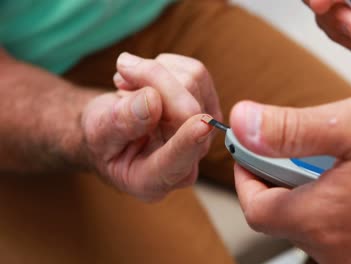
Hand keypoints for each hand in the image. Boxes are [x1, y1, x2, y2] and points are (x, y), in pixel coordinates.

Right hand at [81, 53, 221, 200]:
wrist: (112, 129)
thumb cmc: (102, 137)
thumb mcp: (97, 133)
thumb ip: (119, 123)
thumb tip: (151, 100)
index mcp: (153, 180)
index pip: (176, 160)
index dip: (187, 141)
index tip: (200, 124)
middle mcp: (187, 161)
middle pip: (187, 109)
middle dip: (153, 81)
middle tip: (121, 74)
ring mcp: (203, 135)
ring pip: (193, 83)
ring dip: (157, 73)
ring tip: (130, 86)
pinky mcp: (208, 109)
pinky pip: (196, 73)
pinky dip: (168, 67)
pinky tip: (148, 82)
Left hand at [231, 97, 350, 262]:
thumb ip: (291, 129)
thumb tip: (243, 122)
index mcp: (319, 217)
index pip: (254, 207)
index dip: (246, 177)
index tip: (250, 153)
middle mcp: (332, 248)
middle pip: (281, 214)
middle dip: (281, 177)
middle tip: (301, 146)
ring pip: (310, 221)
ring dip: (310, 188)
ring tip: (340, 159)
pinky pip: (338, 230)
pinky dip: (336, 203)